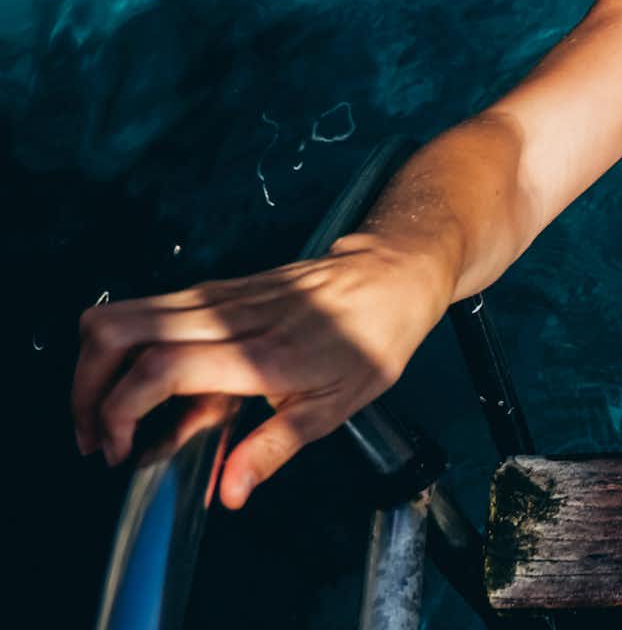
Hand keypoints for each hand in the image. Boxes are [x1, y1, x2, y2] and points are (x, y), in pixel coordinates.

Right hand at [70, 236, 452, 507]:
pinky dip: (127, 351)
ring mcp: (218, 296)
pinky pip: (150, 312)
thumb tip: (229, 493)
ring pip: (123, 313)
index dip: (119, 411)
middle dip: (84, 387)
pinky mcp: (216, 288)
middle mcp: (228, 316)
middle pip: (115, 331)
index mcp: (259, 353)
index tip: (118, 451)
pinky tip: (146, 390)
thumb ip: (273, 449)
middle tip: (95, 436)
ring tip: (108, 417)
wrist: (392, 272)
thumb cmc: (371, 339)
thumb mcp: (336, 407)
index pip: (159, 370)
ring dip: (96, 367)